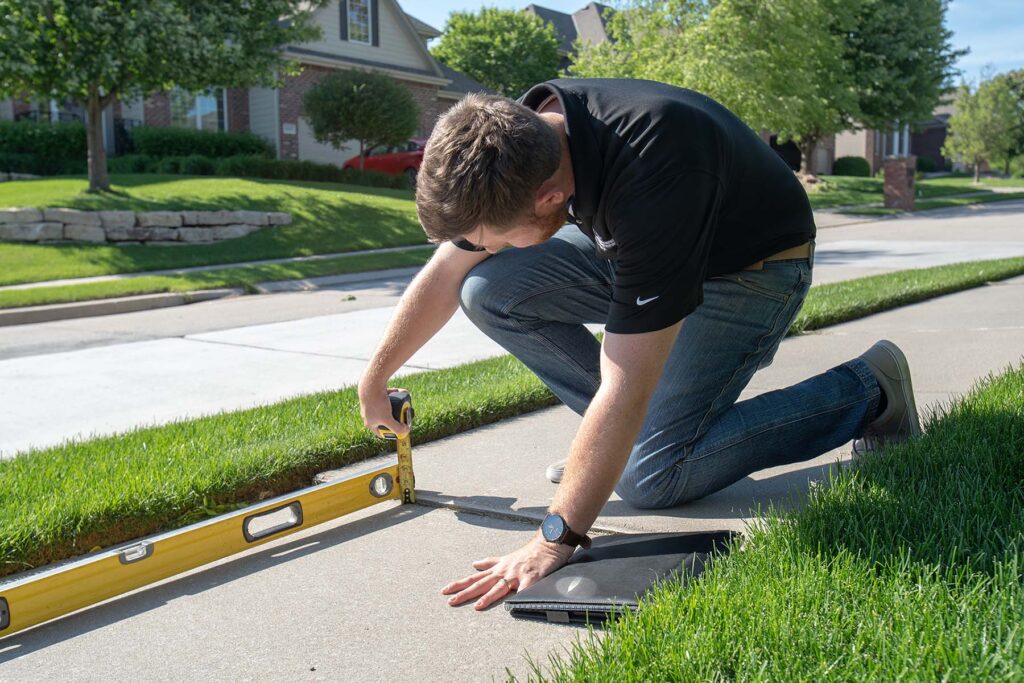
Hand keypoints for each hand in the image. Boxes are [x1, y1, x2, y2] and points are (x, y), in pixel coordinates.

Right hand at [358, 384, 409, 437]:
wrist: (371, 384)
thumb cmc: (377, 403)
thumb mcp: (388, 419)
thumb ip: (397, 428)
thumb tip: (406, 431)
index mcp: (369, 423)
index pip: (381, 433)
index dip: (391, 434)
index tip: (400, 431)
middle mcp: (368, 414)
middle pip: (385, 419)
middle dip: (395, 418)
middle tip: (404, 416)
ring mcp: (370, 404)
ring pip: (387, 407)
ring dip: (396, 406)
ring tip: (403, 404)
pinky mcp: (373, 395)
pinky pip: (387, 397)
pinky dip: (394, 396)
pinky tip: (402, 393)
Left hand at [441, 533, 575, 609]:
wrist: (548, 543)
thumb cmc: (528, 553)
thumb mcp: (506, 557)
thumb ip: (491, 562)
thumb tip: (474, 565)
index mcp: (498, 567)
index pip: (475, 577)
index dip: (461, 584)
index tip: (445, 591)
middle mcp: (504, 570)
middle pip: (482, 583)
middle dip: (465, 593)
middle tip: (450, 601)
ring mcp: (517, 573)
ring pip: (500, 587)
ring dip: (488, 596)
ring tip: (477, 606)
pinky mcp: (532, 577)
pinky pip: (525, 588)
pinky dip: (520, 596)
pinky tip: (515, 604)